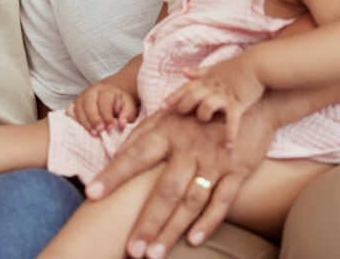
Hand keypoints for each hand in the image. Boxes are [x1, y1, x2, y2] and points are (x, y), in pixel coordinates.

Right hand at [66, 80, 137, 135]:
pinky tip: (81, 129)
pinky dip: (73, 120)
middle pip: (88, 104)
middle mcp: (91, 91)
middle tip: (100, 132)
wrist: (110, 93)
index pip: (104, 102)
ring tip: (94, 134)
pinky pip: (70, 111)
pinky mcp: (75, 104)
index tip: (111, 128)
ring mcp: (81, 97)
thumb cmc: (119, 102)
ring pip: (78, 108)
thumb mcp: (128, 105)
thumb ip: (127, 114)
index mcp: (105, 90)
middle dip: (94, 119)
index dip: (107, 115)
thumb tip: (122, 124)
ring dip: (85, 122)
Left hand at [85, 102, 275, 257]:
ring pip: (191, 201)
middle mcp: (189, 148)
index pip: (134, 156)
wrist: (247, 98)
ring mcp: (214, 160)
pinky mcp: (237, 170)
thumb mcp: (168, 114)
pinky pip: (222, 201)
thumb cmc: (199, 110)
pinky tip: (192, 241)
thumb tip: (117, 154)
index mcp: (166, 132)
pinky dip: (208, 222)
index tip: (91, 193)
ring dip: (172, 230)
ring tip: (154, 254)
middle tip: (132, 250)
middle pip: (165, 190)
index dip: (113, 175)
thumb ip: (142, 134)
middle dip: (147, 222)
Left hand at [164, 58, 264, 143]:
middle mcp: (213, 87)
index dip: (173, 97)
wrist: (259, 64)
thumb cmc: (238, 67)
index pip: (186, 88)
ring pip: (207, 105)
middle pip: (192, 96)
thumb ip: (200, 72)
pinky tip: (228, 145)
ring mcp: (225, 95)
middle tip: (180, 114)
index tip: (161, 106)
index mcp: (207, 80)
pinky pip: (232, 119)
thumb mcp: (216, 67)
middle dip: (184, 106)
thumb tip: (184, 71)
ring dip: (204, 115)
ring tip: (205, 121)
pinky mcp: (239, 103)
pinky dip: (230, 133)